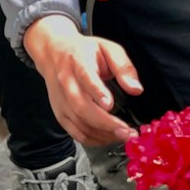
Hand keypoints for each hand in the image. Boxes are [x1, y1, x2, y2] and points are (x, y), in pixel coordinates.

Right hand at [24, 15, 142, 144]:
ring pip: (78, 123)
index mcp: (78, 62)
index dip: (97, 92)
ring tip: (124, 136)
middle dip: (105, 123)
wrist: (54, 53)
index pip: (86, 78)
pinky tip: (108, 138)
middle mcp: (66, 83)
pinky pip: (75, 132)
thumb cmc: (84, 51)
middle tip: (126, 131)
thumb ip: (123, 67)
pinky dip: (93, 140)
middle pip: (81, 107)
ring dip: (102, 134)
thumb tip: (136, 89)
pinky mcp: (60, 113)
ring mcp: (60, 101)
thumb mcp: (108, 49)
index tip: (110, 104)